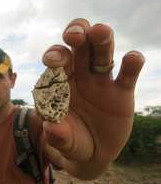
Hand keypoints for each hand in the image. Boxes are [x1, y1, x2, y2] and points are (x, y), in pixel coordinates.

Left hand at [43, 18, 144, 165]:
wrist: (94, 152)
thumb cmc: (73, 141)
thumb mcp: (64, 142)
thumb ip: (57, 136)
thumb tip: (50, 127)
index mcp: (61, 83)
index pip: (57, 63)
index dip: (54, 57)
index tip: (52, 61)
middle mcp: (80, 76)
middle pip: (80, 48)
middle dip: (77, 35)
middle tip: (75, 35)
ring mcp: (101, 82)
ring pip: (102, 54)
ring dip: (101, 40)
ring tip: (99, 31)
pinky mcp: (122, 92)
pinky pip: (127, 74)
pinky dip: (132, 64)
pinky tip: (133, 58)